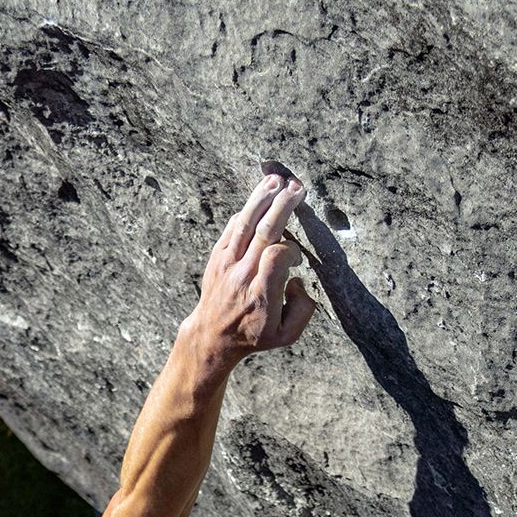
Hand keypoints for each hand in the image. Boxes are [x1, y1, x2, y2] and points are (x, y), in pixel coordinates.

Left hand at [188, 174, 316, 365]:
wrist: (213, 335)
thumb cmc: (255, 334)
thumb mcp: (286, 336)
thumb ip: (303, 310)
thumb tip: (298, 279)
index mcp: (262, 296)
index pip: (277, 257)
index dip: (291, 249)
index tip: (297, 257)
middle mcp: (243, 276)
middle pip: (264, 231)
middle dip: (283, 206)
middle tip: (298, 188)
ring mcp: (227, 263)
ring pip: (246, 222)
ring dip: (262, 198)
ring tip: (277, 180)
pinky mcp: (218, 255)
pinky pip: (234, 226)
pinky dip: (248, 209)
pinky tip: (262, 195)